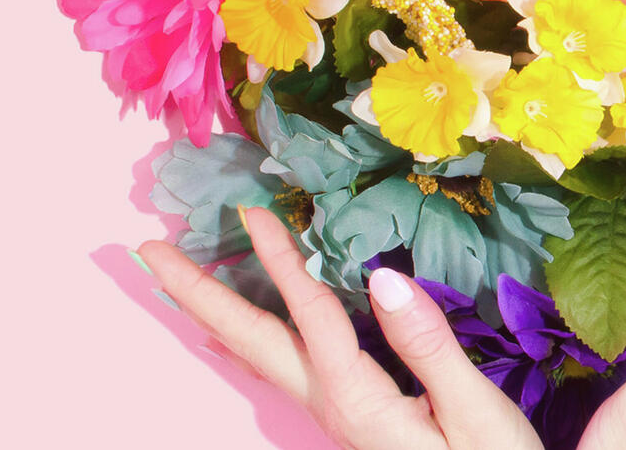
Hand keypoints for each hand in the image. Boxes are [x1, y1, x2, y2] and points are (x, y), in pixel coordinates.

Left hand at [138, 207, 541, 449]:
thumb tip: (382, 279)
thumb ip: (429, 347)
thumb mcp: (476, 412)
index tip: (252, 210)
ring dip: (214, 313)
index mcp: (361, 401)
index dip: (280, 260)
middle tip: (150, 249)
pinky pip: (279, 368)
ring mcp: (335, 414)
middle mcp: (332, 406)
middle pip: (252, 343)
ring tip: (175, 282)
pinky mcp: (349, 414)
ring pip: (259, 356)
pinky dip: (244, 342)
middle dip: (199, 294)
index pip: (310, 318)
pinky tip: (230, 336)